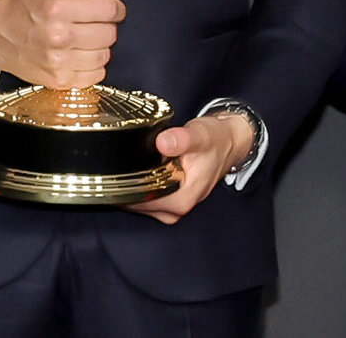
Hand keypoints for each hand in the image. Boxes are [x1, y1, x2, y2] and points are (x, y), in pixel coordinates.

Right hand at [0, 0, 127, 88]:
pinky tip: (80, 53)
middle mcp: (59, 36)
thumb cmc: (25, 2)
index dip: (114, 5)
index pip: (110, 9)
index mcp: (58, 7)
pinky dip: (93, 65)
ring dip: (100, 45)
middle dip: (106, 24)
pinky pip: (96, 75)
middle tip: (92, 20)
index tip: (108, 4)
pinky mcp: (58, 80)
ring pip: (105, 55)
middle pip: (110, 33)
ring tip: (85, 36)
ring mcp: (58, 61)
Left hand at [125, 112, 255, 223]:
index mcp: (181, 200)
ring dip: (132, 185)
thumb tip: (163, 142)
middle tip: (123, 159)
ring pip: (137, 203)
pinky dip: (140, 186)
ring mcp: (172, 209)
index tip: (119, 165)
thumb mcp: (200, 135)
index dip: (126, 183)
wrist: (226, 143)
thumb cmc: (215, 140)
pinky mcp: (169, 202)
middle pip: (135, 204)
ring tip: (134, 162)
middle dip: (126, 184)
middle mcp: (176, 210)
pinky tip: (141, 169)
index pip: (139, 201)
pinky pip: (144, 199)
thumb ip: (182, 139)